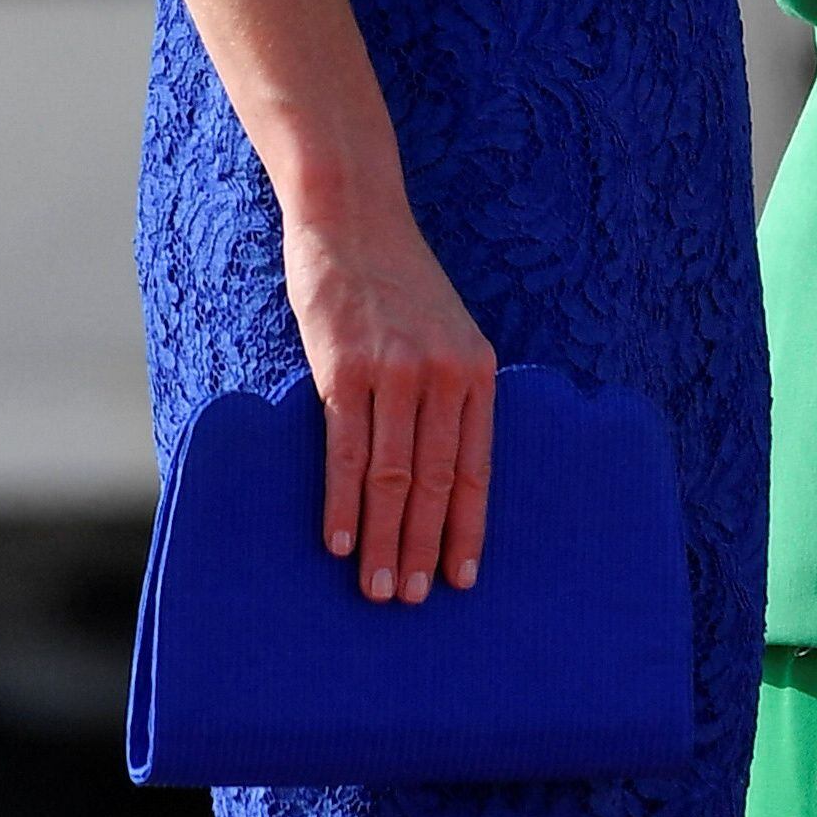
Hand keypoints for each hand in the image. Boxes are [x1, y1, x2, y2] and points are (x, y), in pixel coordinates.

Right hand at [278, 197, 494, 606]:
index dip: (468, 528)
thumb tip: (435, 465)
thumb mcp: (442, 331)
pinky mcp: (345, 366)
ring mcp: (395, 371)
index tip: (462, 578)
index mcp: (476, 371)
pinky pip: (347, 449)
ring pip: (394, 476)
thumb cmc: (393, 281)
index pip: (476, 468)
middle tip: (413, 600)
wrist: (351, 215)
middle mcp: (444, 374)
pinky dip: (343, 501)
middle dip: (424, 548)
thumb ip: (446, 389)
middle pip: (436, 482)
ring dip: (384, 539)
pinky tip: (339, 541)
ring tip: (377, 588)